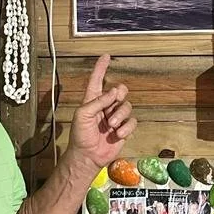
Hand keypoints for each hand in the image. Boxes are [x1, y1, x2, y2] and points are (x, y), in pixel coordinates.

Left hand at [65, 54, 136, 171]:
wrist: (87, 156)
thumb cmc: (80, 136)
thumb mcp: (83, 114)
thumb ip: (98, 101)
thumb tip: (113, 92)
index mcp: (92, 100)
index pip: (97, 80)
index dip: (101, 68)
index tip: (106, 57)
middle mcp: (104, 107)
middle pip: (119, 90)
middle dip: (119, 94)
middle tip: (115, 99)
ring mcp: (115, 118)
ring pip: (127, 106)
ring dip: (120, 115)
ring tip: (111, 125)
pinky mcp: (123, 129)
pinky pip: (132, 122)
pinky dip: (126, 127)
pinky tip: (118, 134)